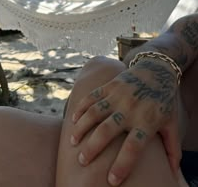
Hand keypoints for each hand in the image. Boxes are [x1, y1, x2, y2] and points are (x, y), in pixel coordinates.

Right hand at [71, 58, 180, 185]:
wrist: (156, 70)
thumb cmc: (163, 101)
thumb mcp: (171, 123)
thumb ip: (172, 147)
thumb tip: (173, 172)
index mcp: (146, 122)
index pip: (133, 147)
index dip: (122, 165)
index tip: (111, 180)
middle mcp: (130, 109)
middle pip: (107, 130)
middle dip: (92, 148)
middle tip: (82, 160)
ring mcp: (118, 95)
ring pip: (94, 113)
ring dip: (81, 127)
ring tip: (73, 141)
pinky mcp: (110, 85)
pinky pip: (91, 96)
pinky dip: (80, 107)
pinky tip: (73, 119)